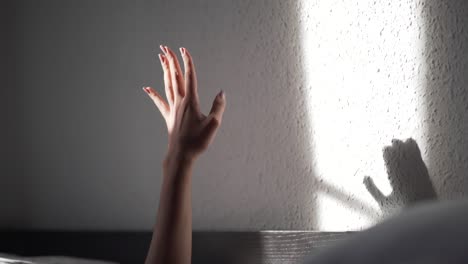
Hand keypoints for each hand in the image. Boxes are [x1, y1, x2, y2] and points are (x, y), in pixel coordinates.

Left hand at [143, 45, 225, 160]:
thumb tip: (222, 92)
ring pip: (167, 85)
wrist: (181, 155)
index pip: (189, 77)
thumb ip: (218, 107)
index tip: (184, 49)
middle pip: (175, 77)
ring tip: (161, 58)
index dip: (187, 62)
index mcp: (191, 101)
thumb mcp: (213, 124)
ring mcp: (172, 109)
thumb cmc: (198, 141)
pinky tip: (146, 88)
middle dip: (171, 61)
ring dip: (165, 71)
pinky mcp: (169, 117)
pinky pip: (159, 102)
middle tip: (166, 48)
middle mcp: (180, 102)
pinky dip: (153, 94)